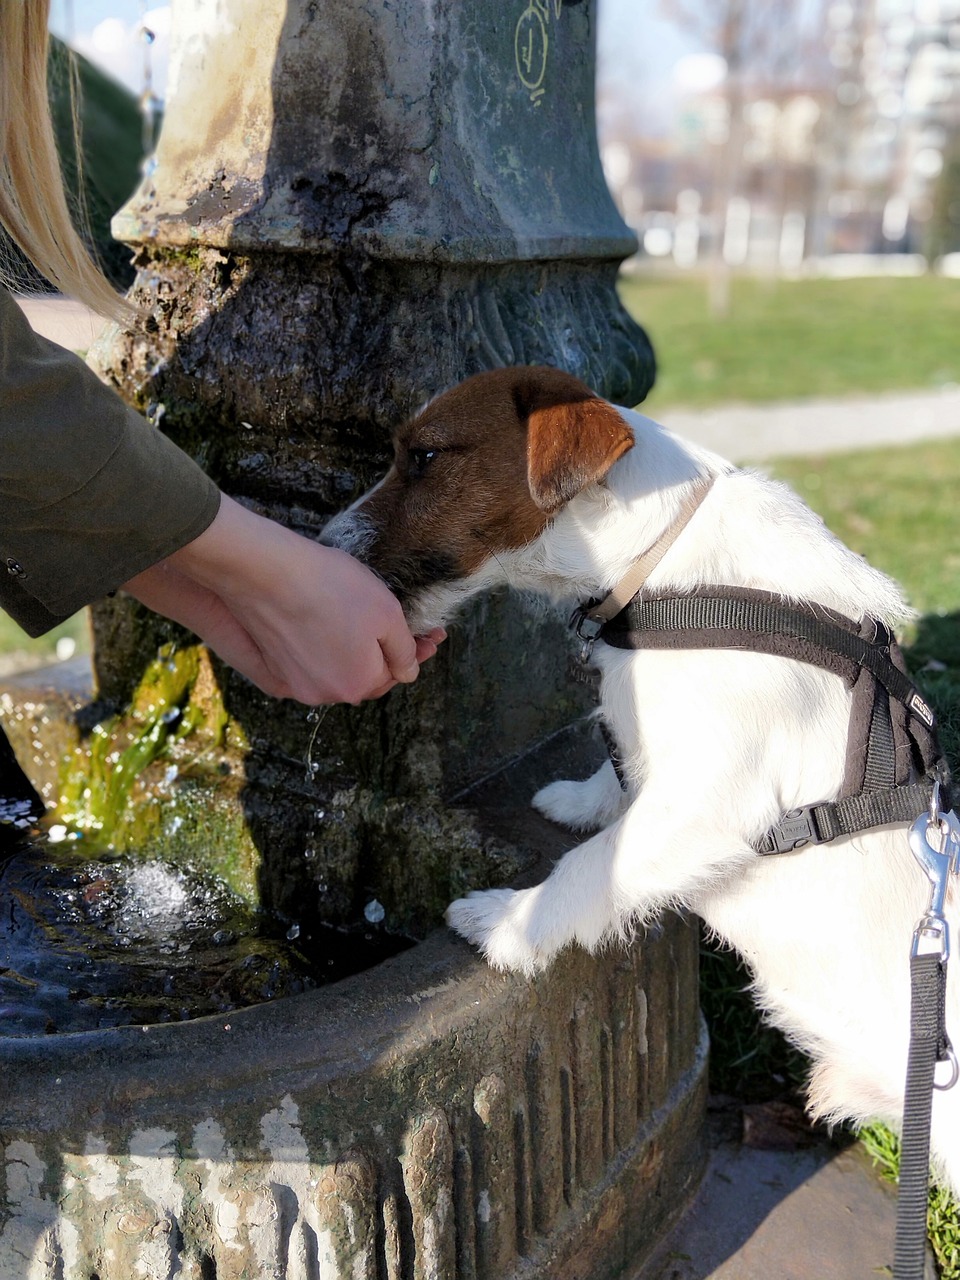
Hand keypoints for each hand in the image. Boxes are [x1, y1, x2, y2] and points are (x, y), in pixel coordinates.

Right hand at [122, 494, 444, 702]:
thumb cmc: (330, 588)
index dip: (412, 652)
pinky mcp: (274, 668)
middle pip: (364, 677)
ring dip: (351, 652)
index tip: (429, 633)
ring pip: (336, 671)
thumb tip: (409, 674)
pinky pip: (310, 662)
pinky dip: (323, 647)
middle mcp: (326, 694)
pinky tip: (326, 622)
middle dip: (382, 654)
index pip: (394, 674)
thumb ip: (404, 650)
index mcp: (358, 683)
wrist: (265, 572)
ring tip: (360, 621)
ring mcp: (297, 684)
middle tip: (399, 625)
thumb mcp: (386, 614)